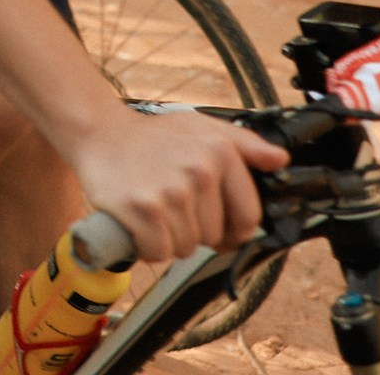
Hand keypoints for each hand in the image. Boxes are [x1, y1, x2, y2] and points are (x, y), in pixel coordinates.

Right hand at [66, 107, 287, 263]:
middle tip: (172, 206)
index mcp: (220, 152)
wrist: (99, 132)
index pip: (248, 216)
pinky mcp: (143, 209)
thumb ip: (245, 144)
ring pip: (186, 247)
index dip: (234, 231)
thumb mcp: (201, 128)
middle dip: (195, 230)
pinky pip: (159, 252)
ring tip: (155, 210)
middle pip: (214, 236)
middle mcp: (199, 171)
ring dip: (170, 238)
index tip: (219, 229)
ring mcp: (171, 192)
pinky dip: (148, 246)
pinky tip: (139, 222)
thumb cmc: (152, 136)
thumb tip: (280, 161)